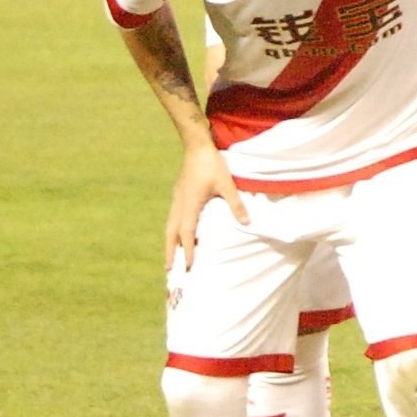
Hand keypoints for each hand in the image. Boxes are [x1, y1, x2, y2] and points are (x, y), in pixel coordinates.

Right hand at [167, 144, 245, 268]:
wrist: (197, 146)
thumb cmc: (212, 164)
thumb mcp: (227, 184)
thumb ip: (236, 204)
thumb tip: (247, 223)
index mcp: (190, 204)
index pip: (187, 233)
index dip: (187, 250)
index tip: (188, 265)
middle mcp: (180, 204)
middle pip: (172, 233)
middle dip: (171, 252)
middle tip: (169, 270)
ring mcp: (177, 199)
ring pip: (170, 225)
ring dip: (170, 242)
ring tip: (170, 257)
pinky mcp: (178, 194)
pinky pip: (173, 217)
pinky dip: (173, 230)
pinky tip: (177, 233)